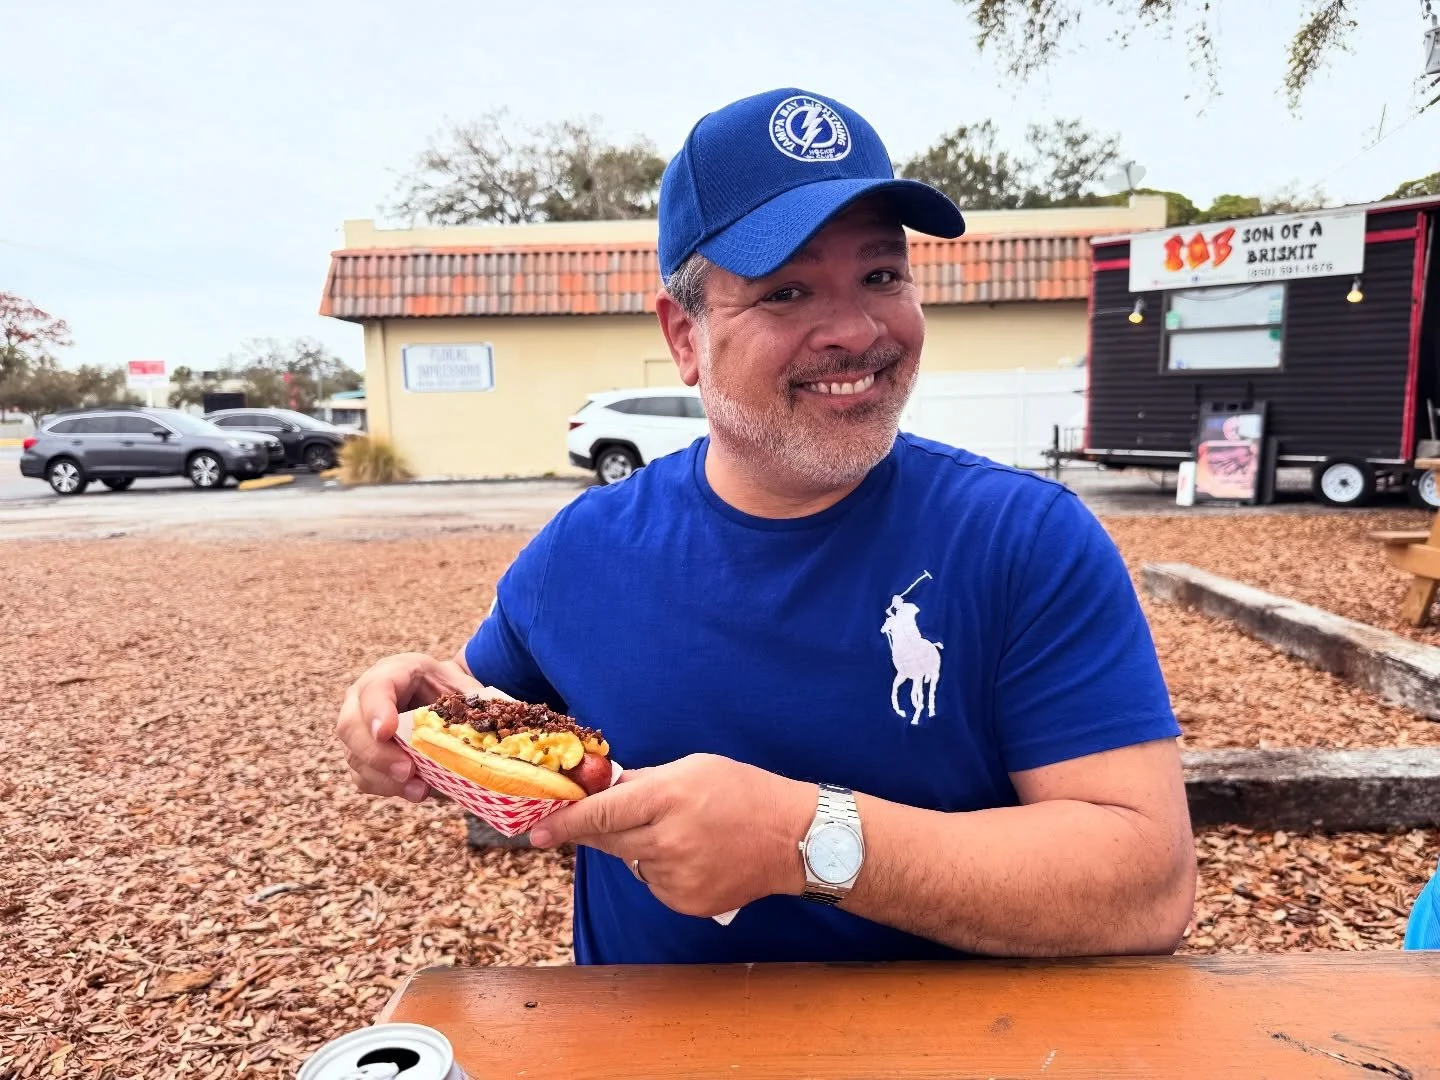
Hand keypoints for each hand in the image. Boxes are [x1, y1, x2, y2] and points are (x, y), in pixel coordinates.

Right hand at [335, 651, 483, 801]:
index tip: (389, 732)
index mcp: (392, 672)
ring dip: (384, 778)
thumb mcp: (463, 685)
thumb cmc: (450, 688)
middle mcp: (363, 699)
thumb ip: (474, 701)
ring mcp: (359, 728)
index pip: (375, 688)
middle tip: (408, 771)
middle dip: (377, 754)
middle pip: (350, 726)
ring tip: (420, 789)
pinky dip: (387, 788)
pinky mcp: (362, 755)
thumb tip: (497, 727)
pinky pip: (363, 777)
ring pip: (354, 757)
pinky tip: (417, 791)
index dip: (377, 711)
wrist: (437, 695)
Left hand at [529, 754, 815, 918]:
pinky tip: (694, 856)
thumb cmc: (744, 793)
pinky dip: (661, 869)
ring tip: (683, 833)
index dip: (564, 822)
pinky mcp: (685, 901)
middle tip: (591, 822)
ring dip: (640, 848)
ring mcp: (676, 876)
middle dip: (595, 831)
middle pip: (608, 840)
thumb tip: (605, 788)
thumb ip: (645, 781)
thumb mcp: (693, 767)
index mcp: (666, 798)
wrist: (793, 839)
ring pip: (633, 862)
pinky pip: (654, 882)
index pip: (601, 813)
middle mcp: (666, 840)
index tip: (536, 830)